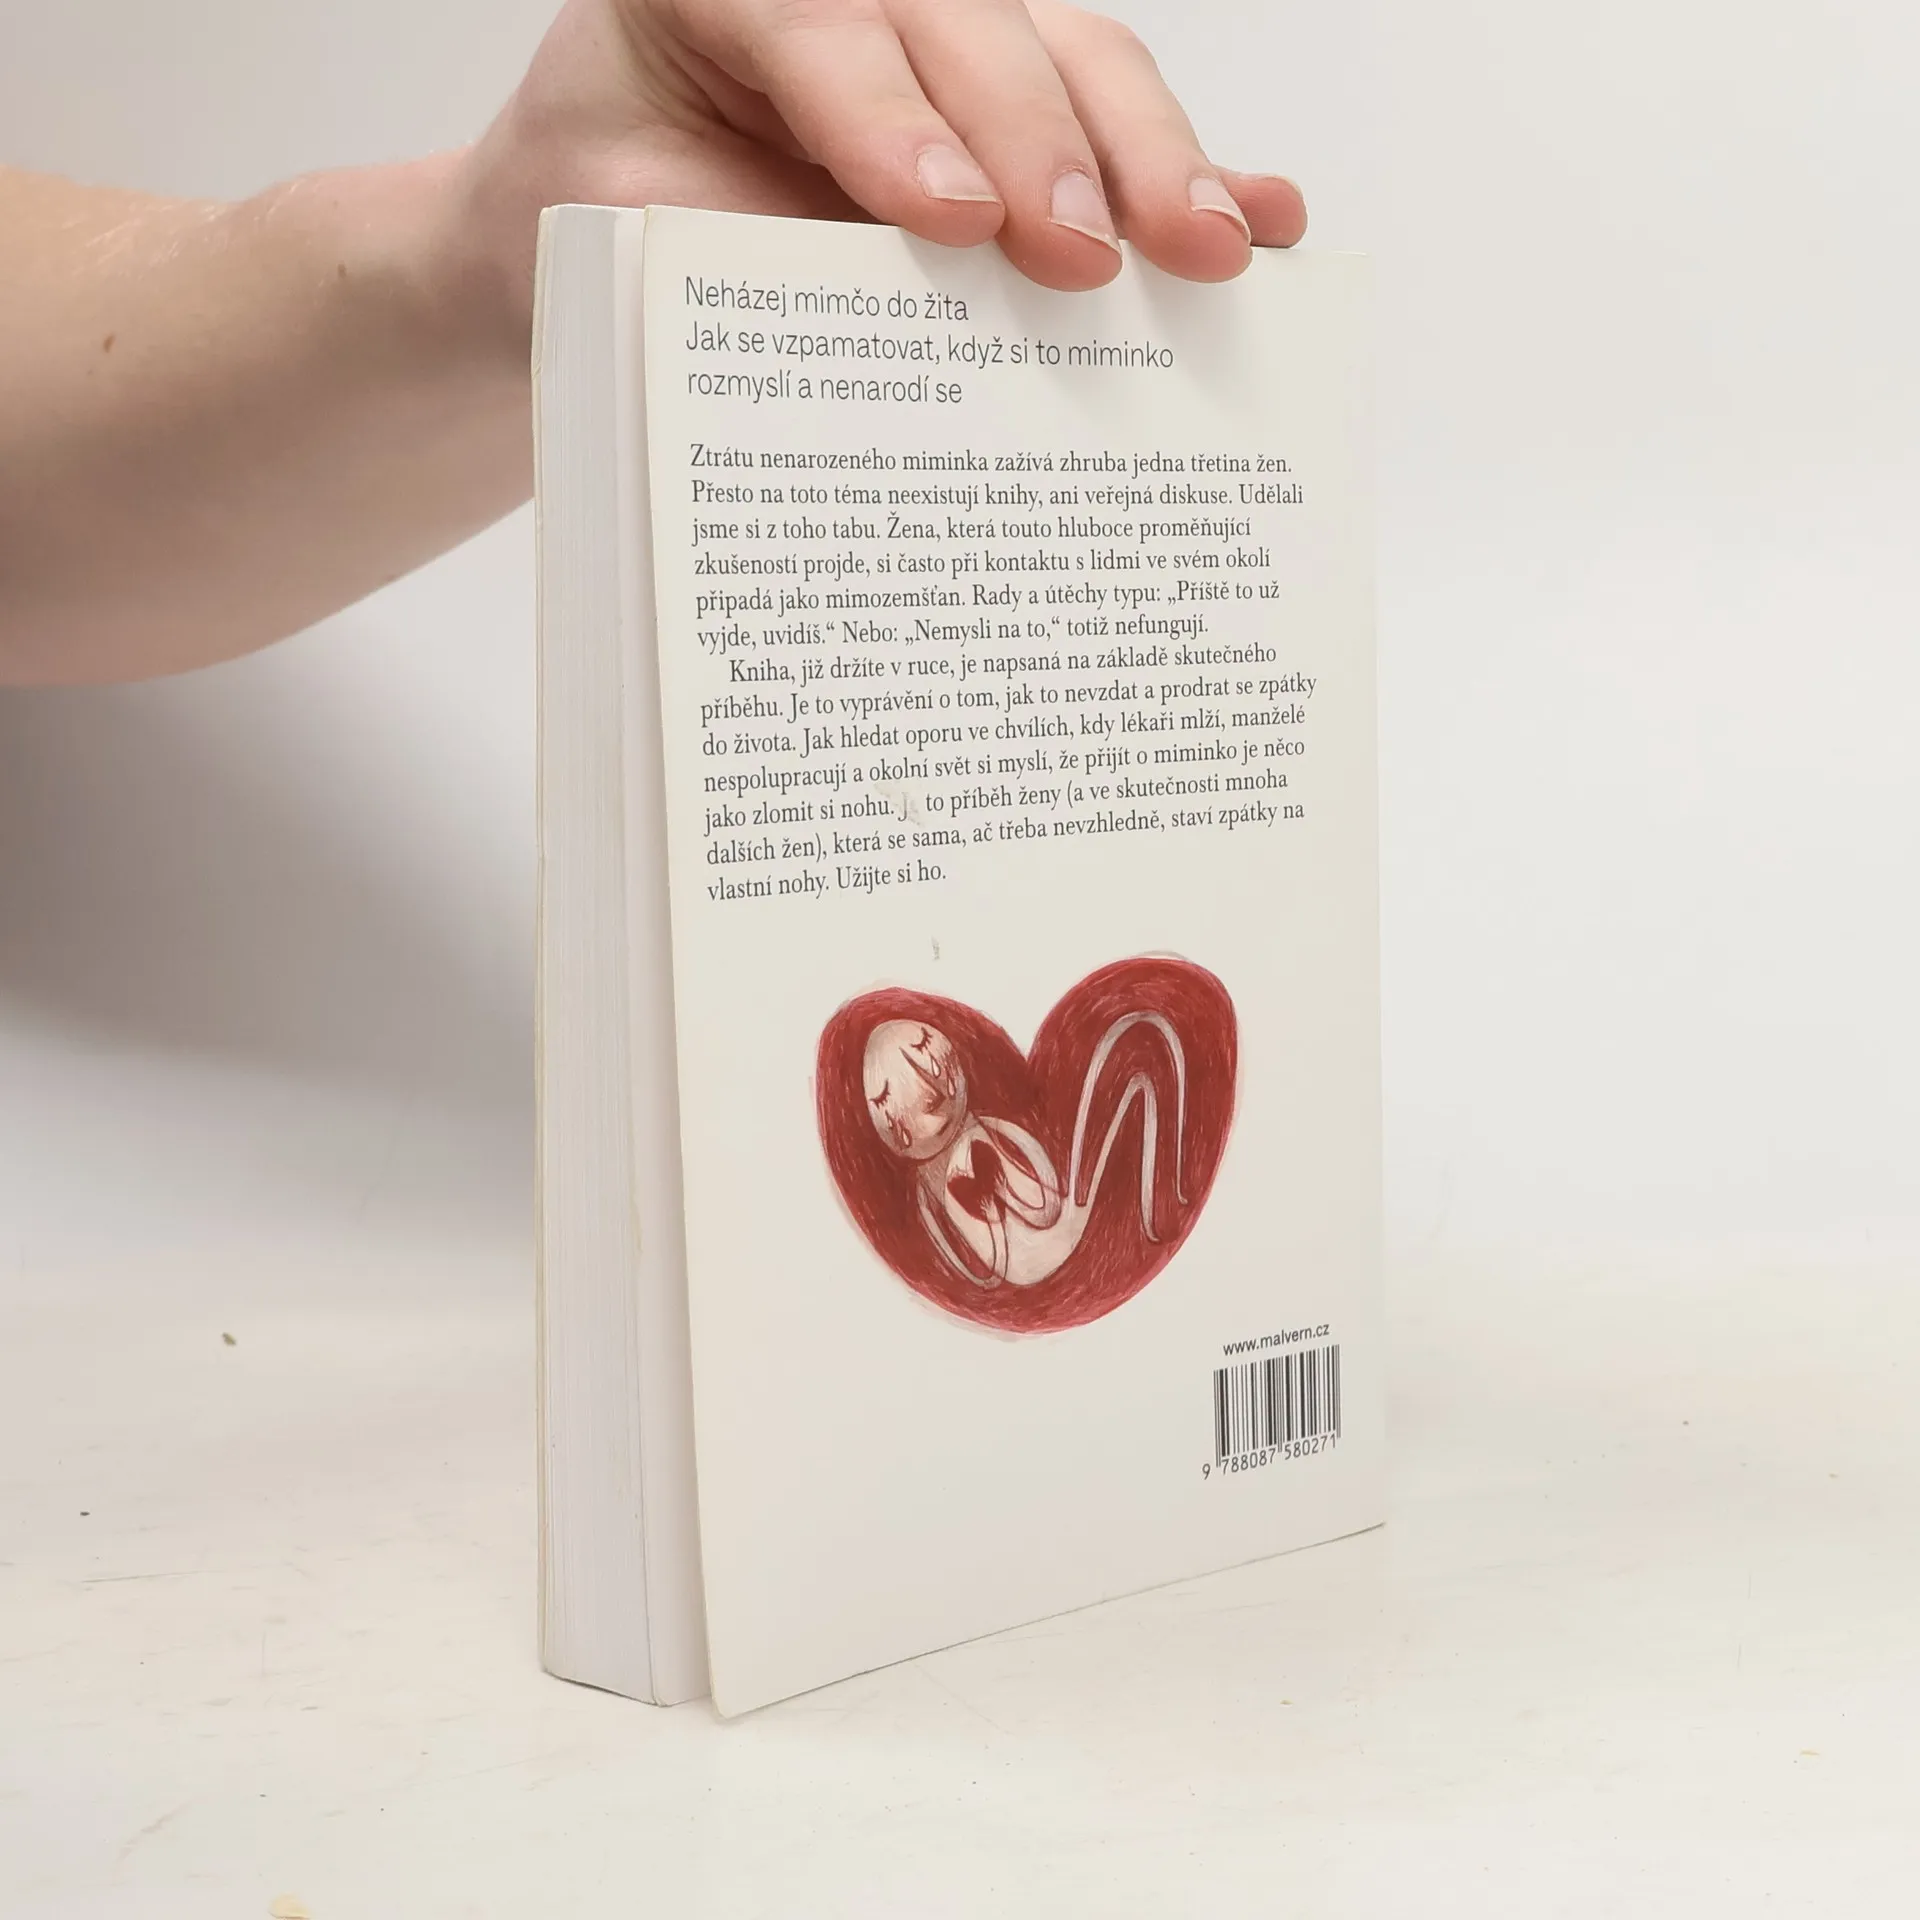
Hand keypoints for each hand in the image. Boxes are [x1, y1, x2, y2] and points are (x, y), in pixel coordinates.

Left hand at [454, 0, 1305, 332]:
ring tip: (1209, 250)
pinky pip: (1112, 122)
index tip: (951, 219)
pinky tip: (1264, 215)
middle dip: (1046, 144)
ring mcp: (950, 44)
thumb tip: (861, 316)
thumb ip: (717, 244)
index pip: (823, 24)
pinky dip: (1195, 170)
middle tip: (1090, 258)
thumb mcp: (616, 236)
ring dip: (1149, 159)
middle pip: (979, 28)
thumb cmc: (605, 223)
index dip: (892, 118)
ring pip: (1072, 59)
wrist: (589, 237)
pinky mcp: (1016, 112)